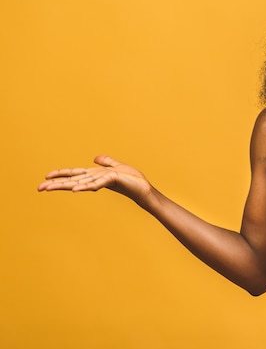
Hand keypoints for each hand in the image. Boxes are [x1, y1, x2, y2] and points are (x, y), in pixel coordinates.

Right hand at [38, 155, 152, 202]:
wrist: (145, 189)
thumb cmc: (133, 180)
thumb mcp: (118, 166)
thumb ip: (106, 162)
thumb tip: (95, 158)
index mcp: (96, 175)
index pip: (75, 174)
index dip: (61, 174)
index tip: (46, 177)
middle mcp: (96, 179)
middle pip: (73, 180)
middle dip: (55, 184)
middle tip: (38, 188)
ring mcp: (103, 181)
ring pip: (80, 183)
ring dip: (64, 185)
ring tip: (48, 188)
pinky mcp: (112, 181)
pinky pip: (96, 183)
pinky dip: (85, 186)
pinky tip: (75, 190)